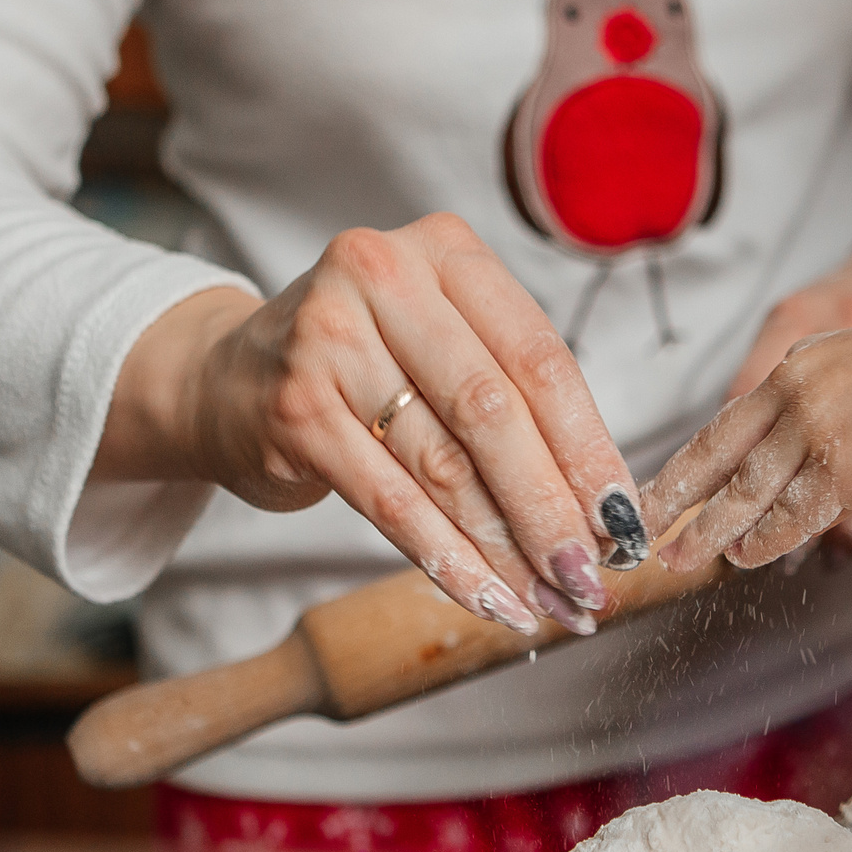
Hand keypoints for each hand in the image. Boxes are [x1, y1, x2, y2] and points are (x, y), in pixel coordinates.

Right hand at [94, 215, 645, 638]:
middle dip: (550, 507)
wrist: (226, 377)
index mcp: (444, 250)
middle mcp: (382, 276)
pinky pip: (388, 501)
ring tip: (550, 600)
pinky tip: (486, 598)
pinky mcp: (293, 409)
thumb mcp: (442, 346)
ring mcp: (328, 340)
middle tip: (590, 577)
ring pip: (444, 465)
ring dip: (505, 547)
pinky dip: (445, 560)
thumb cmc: (365, 365)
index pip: (539, 359)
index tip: (625, 520)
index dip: (588, 447)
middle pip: (494, 413)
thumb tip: (604, 511)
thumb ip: (516, 401)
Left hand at [646, 318, 851, 572]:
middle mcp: (795, 397)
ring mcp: (818, 433)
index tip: (652, 494)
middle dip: (680, 503)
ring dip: (714, 531)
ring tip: (687, 557)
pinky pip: (795, 515)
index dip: (684, 467)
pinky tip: (745, 556)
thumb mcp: (848, 364)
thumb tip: (769, 452)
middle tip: (649, 537)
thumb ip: (805, 401)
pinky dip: (767, 540)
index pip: (724, 426)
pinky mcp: (847, 469)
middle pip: (720, 460)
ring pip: (749, 492)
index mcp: (793, 371)